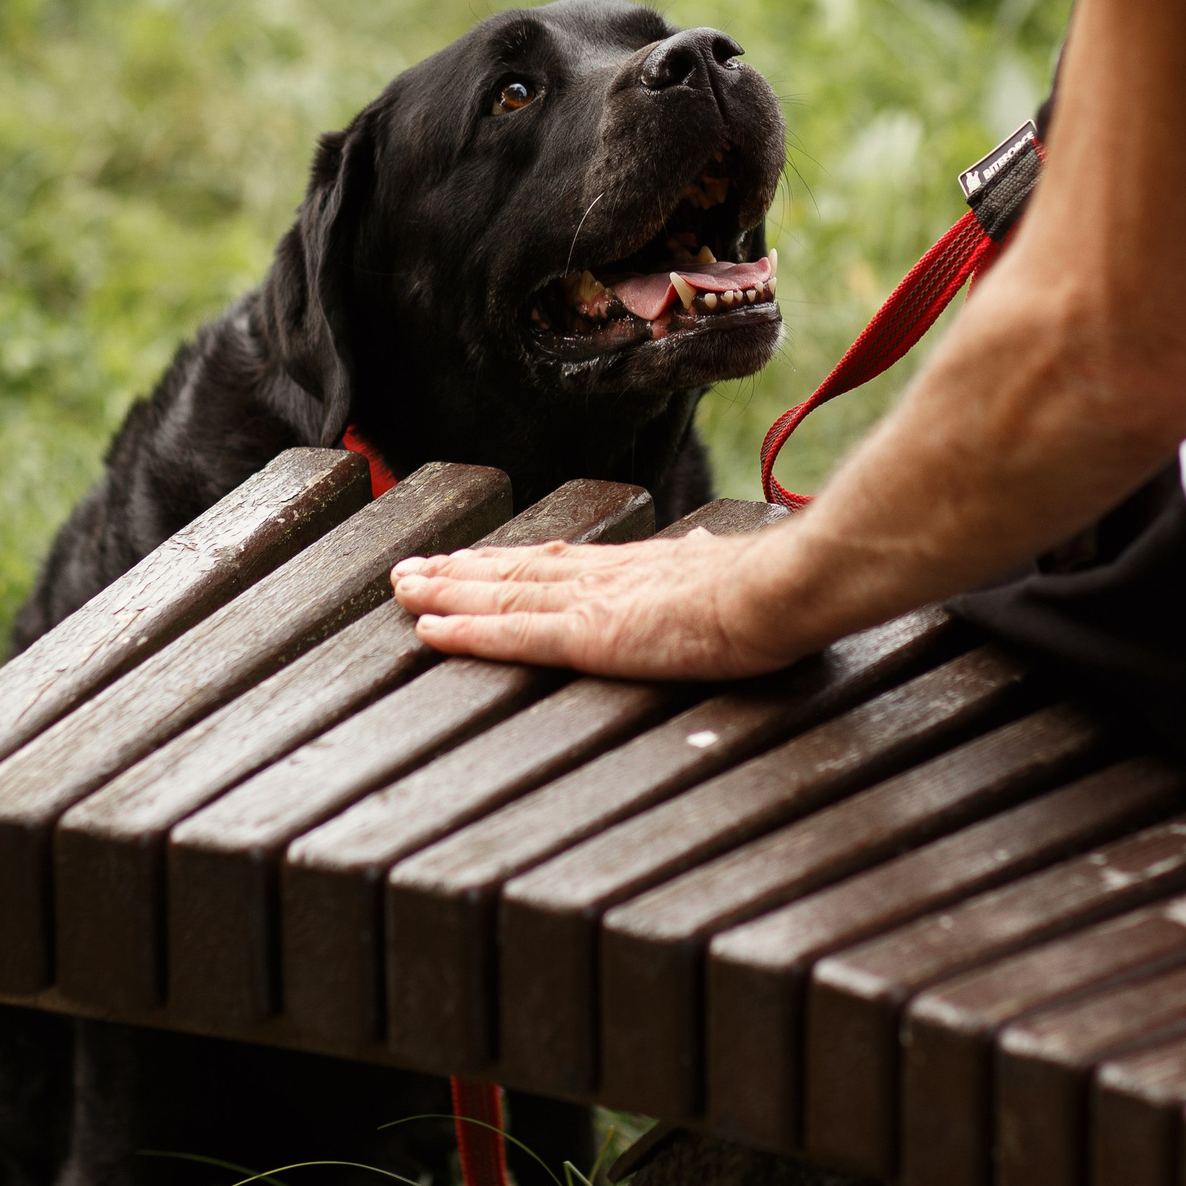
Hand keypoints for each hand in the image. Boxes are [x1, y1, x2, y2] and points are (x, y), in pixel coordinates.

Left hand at [390, 528, 814, 680]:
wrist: (783, 588)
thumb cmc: (771, 585)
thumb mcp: (727, 568)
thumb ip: (701, 565)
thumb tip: (699, 549)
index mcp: (633, 566)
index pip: (552, 562)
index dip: (503, 562)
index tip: (465, 558)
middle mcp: (600, 577)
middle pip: (512, 572)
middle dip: (455, 573)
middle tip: (405, 571)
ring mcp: (592, 604)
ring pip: (500, 596)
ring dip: (445, 594)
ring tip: (402, 591)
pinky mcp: (592, 636)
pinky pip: (515, 636)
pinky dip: (468, 634)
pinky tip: (429, 632)